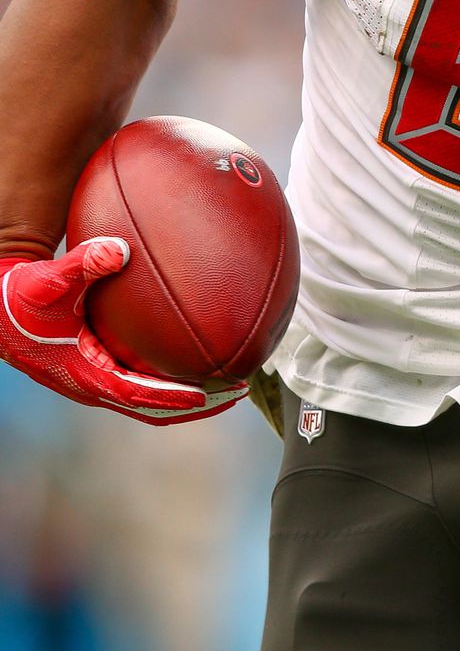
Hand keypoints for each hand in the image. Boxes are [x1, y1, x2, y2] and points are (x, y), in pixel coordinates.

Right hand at [0, 238, 245, 424]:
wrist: (0, 309)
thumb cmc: (22, 296)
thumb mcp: (47, 281)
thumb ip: (82, 265)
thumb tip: (117, 249)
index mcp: (83, 372)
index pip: (135, 393)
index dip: (171, 397)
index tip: (207, 395)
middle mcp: (94, 382)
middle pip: (153, 406)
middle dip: (197, 403)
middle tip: (239, 390)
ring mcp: (98, 378)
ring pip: (151, 398)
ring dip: (191, 395)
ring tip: (233, 382)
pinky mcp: (102, 367)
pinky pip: (144, 380)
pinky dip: (174, 377)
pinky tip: (201, 356)